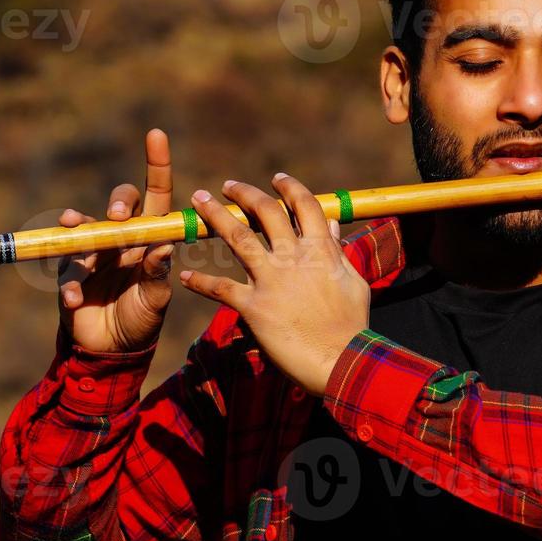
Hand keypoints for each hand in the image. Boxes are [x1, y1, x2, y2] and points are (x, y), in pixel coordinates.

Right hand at [56, 128, 176, 353]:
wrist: (112, 350)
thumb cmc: (142, 319)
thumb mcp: (155, 300)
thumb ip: (156, 275)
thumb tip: (162, 247)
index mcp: (150, 238)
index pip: (156, 195)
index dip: (157, 164)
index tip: (156, 134)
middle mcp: (123, 239)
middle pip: (120, 203)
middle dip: (118, 202)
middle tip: (118, 218)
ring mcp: (95, 253)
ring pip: (85, 228)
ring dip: (81, 230)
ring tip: (78, 235)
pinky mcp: (72, 273)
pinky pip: (68, 270)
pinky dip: (71, 285)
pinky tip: (76, 299)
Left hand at [178, 173, 370, 394]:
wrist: (340, 360)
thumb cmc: (352, 326)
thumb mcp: (354, 282)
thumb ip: (338, 253)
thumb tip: (332, 227)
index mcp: (321, 250)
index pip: (304, 206)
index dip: (289, 188)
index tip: (276, 179)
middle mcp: (294, 258)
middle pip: (265, 212)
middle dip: (244, 193)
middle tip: (228, 186)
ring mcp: (272, 280)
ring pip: (238, 237)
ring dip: (215, 215)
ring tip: (199, 199)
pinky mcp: (254, 306)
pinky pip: (221, 288)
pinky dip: (202, 282)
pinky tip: (187, 277)